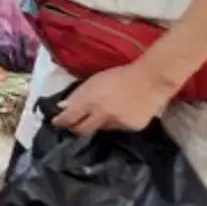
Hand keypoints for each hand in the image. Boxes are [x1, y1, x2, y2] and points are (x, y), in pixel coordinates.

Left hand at [52, 63, 178, 135]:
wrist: (150, 80)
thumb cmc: (120, 75)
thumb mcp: (94, 80)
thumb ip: (78, 95)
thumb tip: (62, 107)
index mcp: (89, 100)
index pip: (68, 118)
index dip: (60, 122)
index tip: (56, 122)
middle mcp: (101, 115)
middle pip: (82, 130)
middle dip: (75, 129)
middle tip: (74, 125)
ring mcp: (116, 123)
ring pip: (101, 129)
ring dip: (98, 123)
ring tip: (103, 113)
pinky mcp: (130, 128)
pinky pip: (118, 128)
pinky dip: (116, 122)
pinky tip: (121, 113)